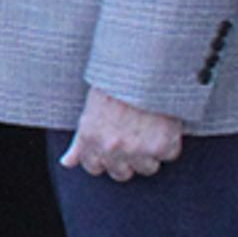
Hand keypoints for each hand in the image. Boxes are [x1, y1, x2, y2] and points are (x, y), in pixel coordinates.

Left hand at [60, 89, 183, 180]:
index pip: (94, 168)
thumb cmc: (117, 81)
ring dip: (150, 153)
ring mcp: (138, 149)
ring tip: (151, 128)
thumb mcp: (90, 108)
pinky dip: (170, 141)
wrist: (144, 62)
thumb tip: (67, 163)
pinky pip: (169, 155)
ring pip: (147, 168)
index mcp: (91, 138)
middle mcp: (112, 148)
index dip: (104, 158)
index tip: (113, 148)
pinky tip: (165, 123)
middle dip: (127, 159)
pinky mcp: (163, 146)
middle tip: (134, 137)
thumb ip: (80, 141)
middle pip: (121, 173)